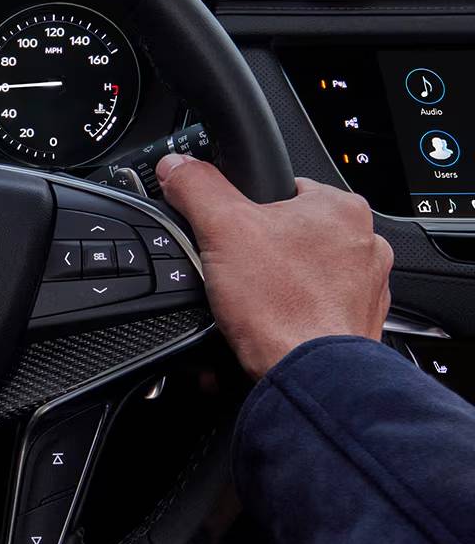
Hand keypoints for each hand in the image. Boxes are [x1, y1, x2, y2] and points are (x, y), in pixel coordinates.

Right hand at [157, 154, 392, 378]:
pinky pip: (313, 311)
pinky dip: (289, 317)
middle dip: (259, 253)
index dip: (246, 210)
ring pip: (303, 274)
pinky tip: (268, 326)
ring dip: (275, 287)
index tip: (229, 232)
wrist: (308, 376)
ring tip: (249, 304)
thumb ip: (197, 188)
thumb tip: (179, 167)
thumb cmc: (282, 307)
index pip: (284, 190)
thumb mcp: (221, 230)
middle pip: (290, 235)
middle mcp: (363, 245)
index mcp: (340, 209)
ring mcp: (364, 288)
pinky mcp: (356, 324)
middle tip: (233, 273)